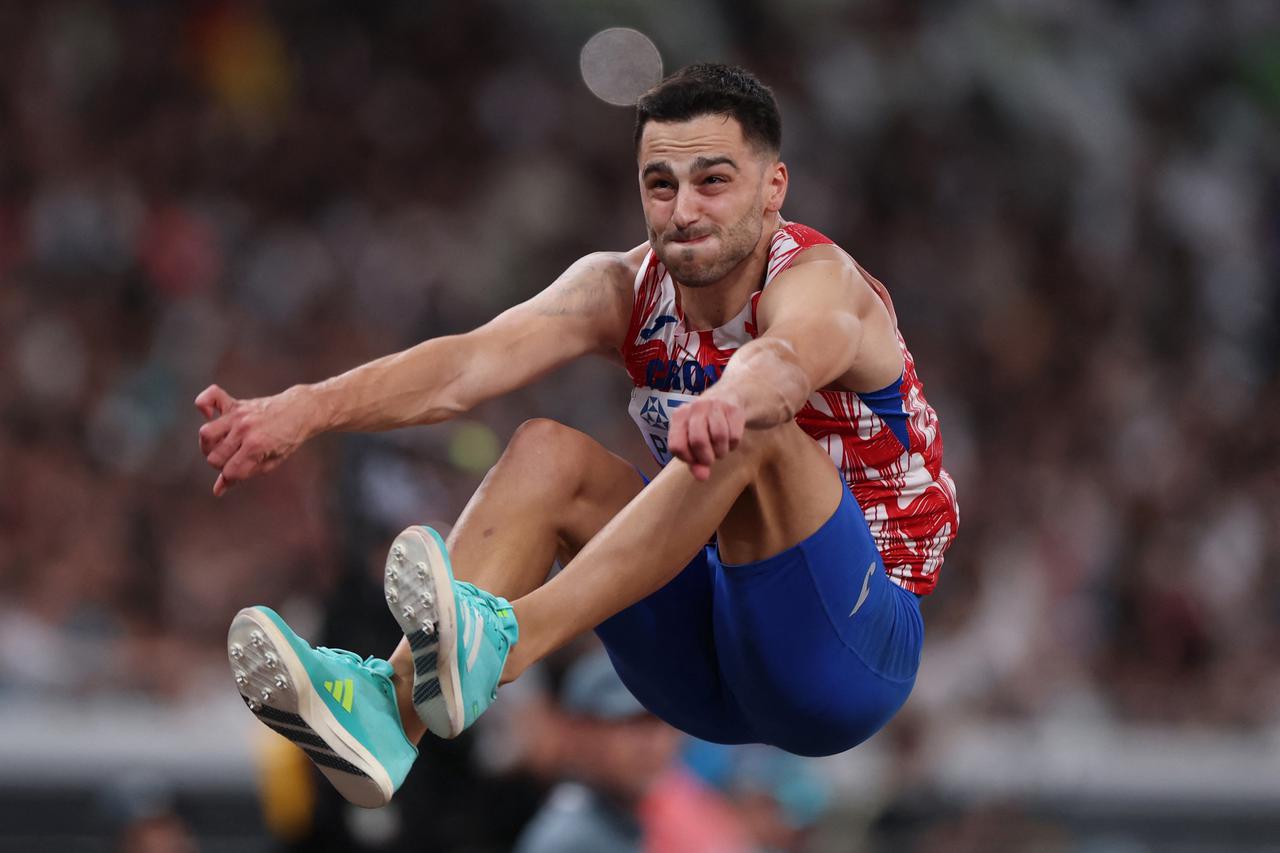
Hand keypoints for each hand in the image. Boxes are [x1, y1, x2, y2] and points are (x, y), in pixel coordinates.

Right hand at [195, 384, 312, 495]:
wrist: (300, 411)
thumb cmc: (287, 439)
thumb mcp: (271, 462)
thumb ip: (244, 474)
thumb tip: (217, 490)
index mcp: (256, 447)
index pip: (229, 471)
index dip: (231, 476)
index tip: (240, 470)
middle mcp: (245, 430)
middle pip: (214, 456)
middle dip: (220, 463)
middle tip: (233, 458)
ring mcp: (238, 415)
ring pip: (206, 433)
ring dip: (209, 444)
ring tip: (221, 444)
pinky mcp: (235, 403)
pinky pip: (210, 396)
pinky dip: (203, 404)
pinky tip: (210, 415)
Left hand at [667, 395, 745, 480]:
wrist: (728, 398)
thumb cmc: (705, 425)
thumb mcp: (693, 442)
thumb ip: (694, 462)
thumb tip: (702, 477)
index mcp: (679, 416)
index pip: (677, 446)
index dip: (687, 459)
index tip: (695, 459)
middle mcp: (695, 407)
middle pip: (698, 441)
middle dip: (706, 457)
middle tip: (710, 458)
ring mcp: (715, 405)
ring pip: (719, 437)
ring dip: (721, 451)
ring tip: (720, 449)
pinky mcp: (734, 409)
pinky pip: (734, 436)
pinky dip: (733, 445)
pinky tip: (730, 440)